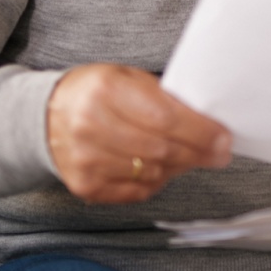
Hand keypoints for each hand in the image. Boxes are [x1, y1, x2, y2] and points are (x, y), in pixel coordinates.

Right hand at [47, 63, 230, 203]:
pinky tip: (160, 167)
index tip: (223, 138)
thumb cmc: (97, 92)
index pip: (164, 117)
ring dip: (178, 166)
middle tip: (219, 153)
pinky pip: (136, 191)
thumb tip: (208, 125)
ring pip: (151, 172)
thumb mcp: (128, 79)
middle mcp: (91, 126)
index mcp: (106, 90)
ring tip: (188, 156)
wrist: (47, 115)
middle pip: (160, 149)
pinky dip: (156, 180)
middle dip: (197, 152)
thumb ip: (164, 98)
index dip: (199, 131)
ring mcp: (86, 159)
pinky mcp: (85, 185)